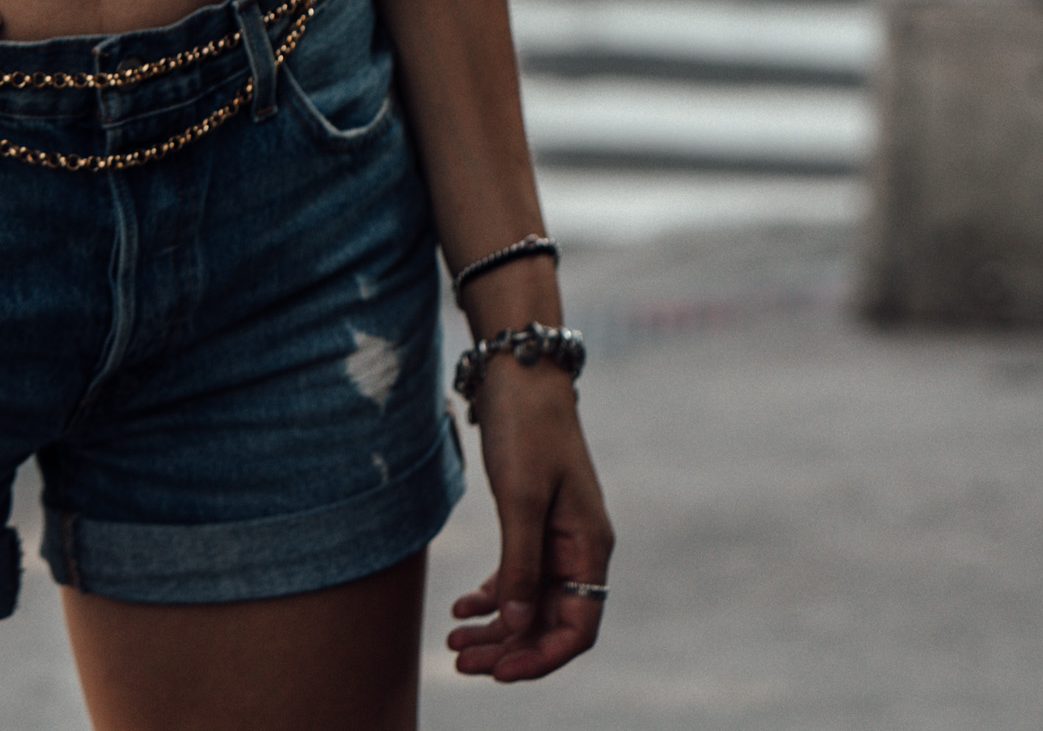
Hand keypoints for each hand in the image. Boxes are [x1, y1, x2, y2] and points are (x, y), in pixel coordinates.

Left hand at [448, 359, 613, 682]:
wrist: (518, 370)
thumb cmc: (527, 428)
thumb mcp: (521, 498)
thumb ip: (519, 565)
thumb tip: (515, 627)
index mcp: (588, 547)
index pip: (577, 628)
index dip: (541, 657)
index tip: (499, 672)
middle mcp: (577, 549)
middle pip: (548, 622)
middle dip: (507, 649)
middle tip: (460, 663)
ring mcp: (555, 537)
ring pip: (527, 603)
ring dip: (494, 629)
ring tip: (453, 644)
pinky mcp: (532, 522)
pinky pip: (515, 577)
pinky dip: (490, 597)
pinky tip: (460, 609)